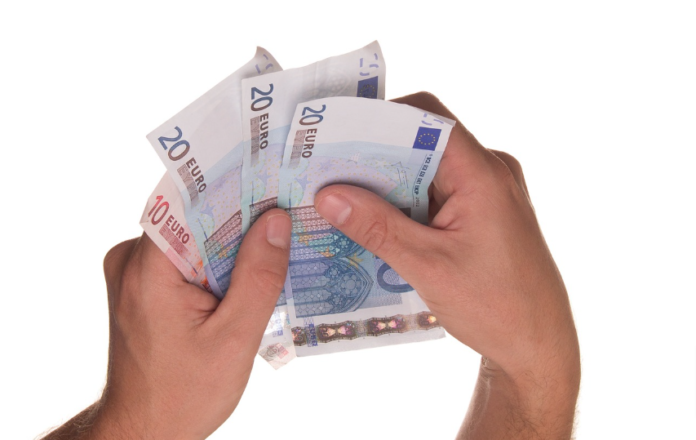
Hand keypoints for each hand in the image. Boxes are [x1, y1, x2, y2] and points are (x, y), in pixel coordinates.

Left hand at [46, 209, 291, 438]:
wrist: (144, 430)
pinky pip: (187, 256)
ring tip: (275, 243)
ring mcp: (135, 272)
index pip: (190, 203)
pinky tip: (248, 273)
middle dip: (241, 216)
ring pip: (193, 236)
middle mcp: (132, 260)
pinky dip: (218, 261)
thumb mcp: (234, 339)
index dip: (234, 187)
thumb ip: (258, 277)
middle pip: (193, 217)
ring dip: (232, 242)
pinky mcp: (144, 285)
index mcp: (147, 269)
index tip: (273, 178)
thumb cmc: (183, 395)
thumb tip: (277, 221)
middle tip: (286, 211)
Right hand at [314, 93, 579, 438]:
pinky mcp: (480, 212)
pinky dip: (404, 204)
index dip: (382, 118)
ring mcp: (486, 193)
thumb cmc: (497, 307)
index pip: (428, 120)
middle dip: (375, 155)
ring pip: (426, 170)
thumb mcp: (428, 267)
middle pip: (423, 143)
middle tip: (327, 171)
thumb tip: (328, 196)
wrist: (538, 345)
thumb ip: (377, 227)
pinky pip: (435, 194)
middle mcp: (488, 172)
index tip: (338, 134)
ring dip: (387, 184)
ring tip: (341, 198)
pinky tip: (373, 222)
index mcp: (483, 174)